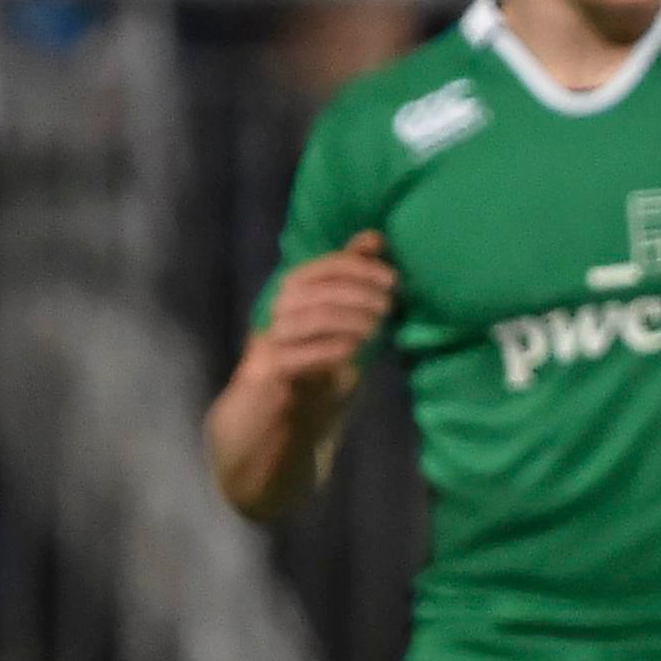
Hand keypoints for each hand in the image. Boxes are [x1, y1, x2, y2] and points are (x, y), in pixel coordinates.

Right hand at [247, 230, 394, 397]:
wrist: (276, 423)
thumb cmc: (312, 367)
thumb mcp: (340, 323)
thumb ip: (353, 284)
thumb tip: (376, 238)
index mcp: (293, 293)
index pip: (324, 266)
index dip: (359, 267)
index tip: (393, 278)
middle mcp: (275, 310)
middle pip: (315, 288)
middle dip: (359, 292)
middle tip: (390, 305)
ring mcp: (269, 340)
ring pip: (309, 317)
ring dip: (349, 319)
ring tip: (377, 328)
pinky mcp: (266, 371)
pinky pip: (297, 353)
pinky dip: (329, 348)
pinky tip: (353, 350)